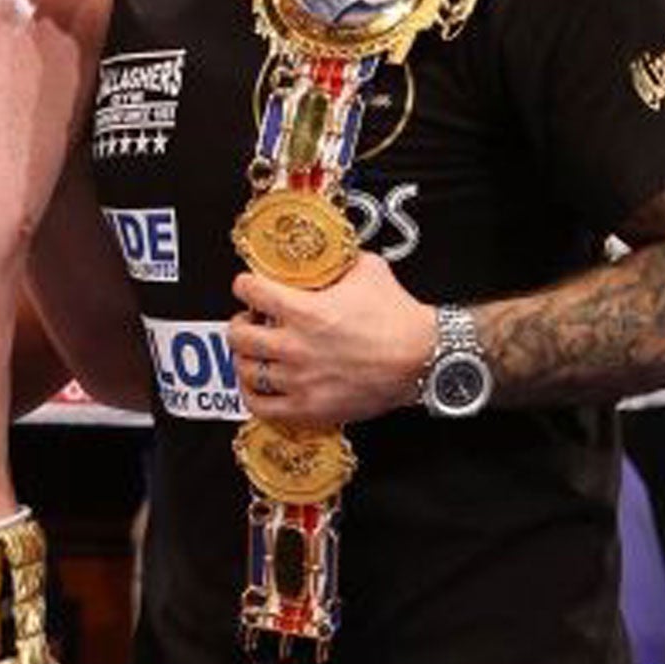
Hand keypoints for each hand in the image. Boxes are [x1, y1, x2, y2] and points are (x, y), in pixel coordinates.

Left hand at [228, 253, 436, 426]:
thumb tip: (327, 255)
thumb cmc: (399, 318)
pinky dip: (252, 395)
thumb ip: (339, 262)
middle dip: (240, 323)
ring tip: (254, 352)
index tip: (247, 286)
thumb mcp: (369, 270)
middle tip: (249, 320)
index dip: (245, 285)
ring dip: (245, 358)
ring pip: (247, 370)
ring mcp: (300, 380)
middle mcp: (296, 346)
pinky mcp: (310, 408)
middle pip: (239, 335)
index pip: (251, 291)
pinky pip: (262, 407)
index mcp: (306, 311)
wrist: (424, 358)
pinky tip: (258, 385)